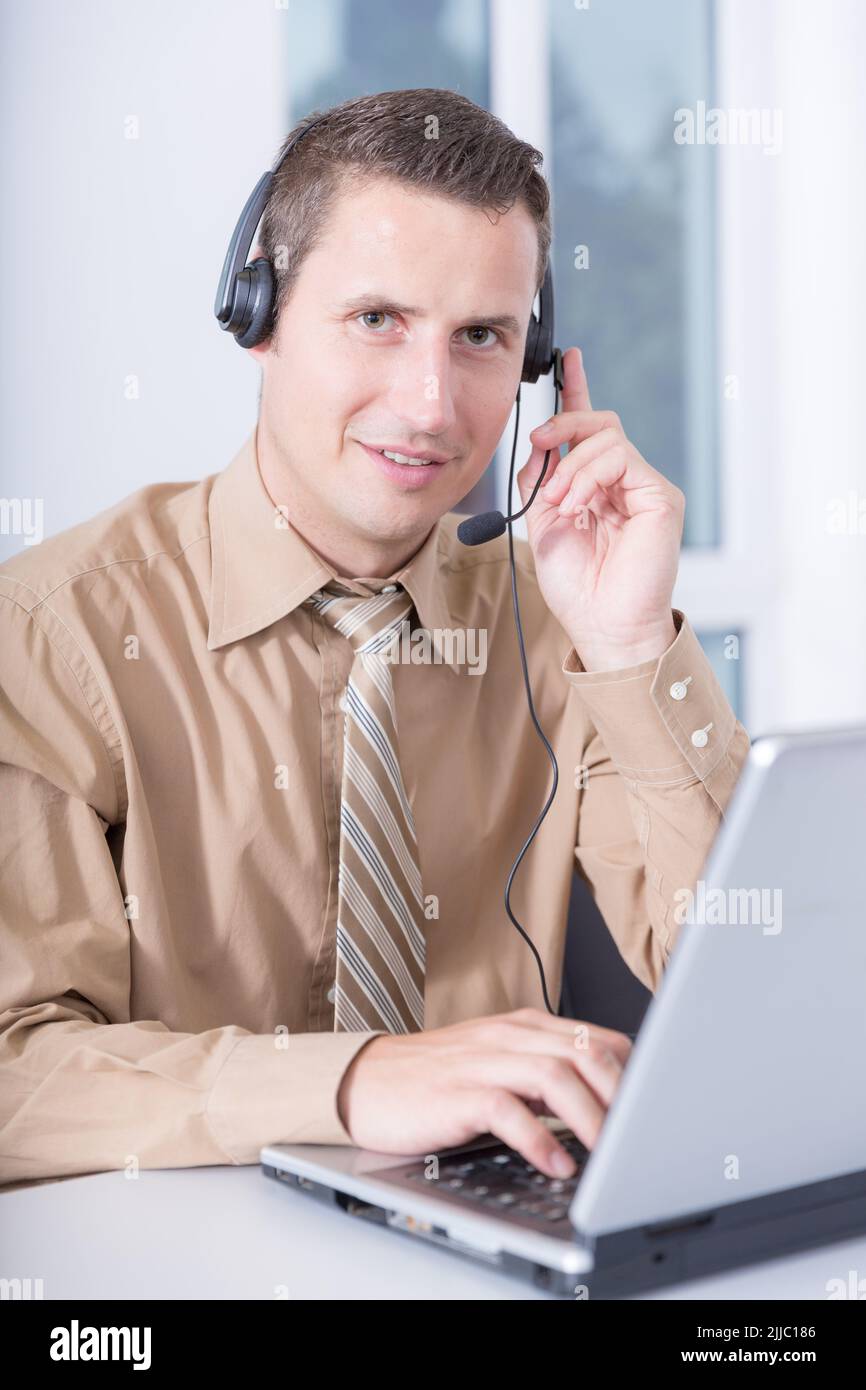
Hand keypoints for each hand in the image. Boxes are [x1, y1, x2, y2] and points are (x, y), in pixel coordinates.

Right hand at [336, 1006, 632, 1177]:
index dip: (634, 1075)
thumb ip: (546, 1074)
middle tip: (642, 1138)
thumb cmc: (436, 1079)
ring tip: (610, 1156)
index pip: (599, 1038)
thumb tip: (606, 1102)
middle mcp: (509, 1037)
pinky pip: (508, 1110)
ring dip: (591, 1119)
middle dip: (623, 1098)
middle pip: (586, 1054)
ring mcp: (482, 1061)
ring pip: (555, 1077)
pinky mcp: (456, 1093)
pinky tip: (556, 1165)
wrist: (366, 1081)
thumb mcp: (499, 1064)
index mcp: (525, 1027)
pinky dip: (539, 1140)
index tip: (653, 1111)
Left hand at [515, 347, 682, 669]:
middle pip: (599, 424)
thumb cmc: (576, 585)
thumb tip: (540, 441)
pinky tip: (578, 505)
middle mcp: (624, 481)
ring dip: (572, 466)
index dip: (579, 392)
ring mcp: (645, 487)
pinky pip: (622, 459)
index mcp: (596, 485)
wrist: (601, 624)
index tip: (568, 360)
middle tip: (540, 444)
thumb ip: (540, 478)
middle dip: (564, 424)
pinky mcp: (660, 496)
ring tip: (561, 503)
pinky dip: (590, 476)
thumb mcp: (541, 521)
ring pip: (607, 438)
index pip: (590, 430)